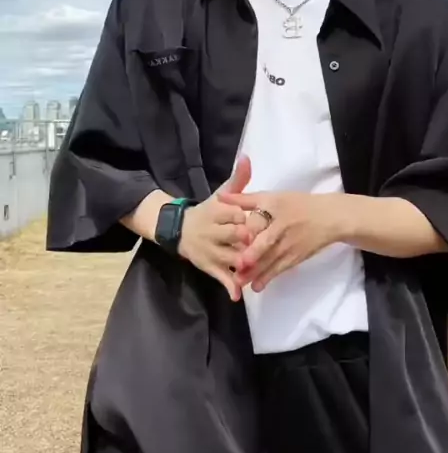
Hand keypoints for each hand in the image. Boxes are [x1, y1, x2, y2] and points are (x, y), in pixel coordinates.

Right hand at [179, 156, 251, 300]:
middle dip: (246, 241)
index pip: (232, 213)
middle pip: (231, 236)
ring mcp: (209, 250)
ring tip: (259, 271)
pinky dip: (228, 286)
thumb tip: (247, 158)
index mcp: (216, 212)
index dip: (246, 218)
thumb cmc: (208, 211)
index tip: (262, 221)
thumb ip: (237, 180)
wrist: (178, 229)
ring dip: (243, 266)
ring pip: (228, 258)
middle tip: (264, 245)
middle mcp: (211, 231)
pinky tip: (237, 295)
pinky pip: (219, 277)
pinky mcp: (208, 266)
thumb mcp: (221, 194)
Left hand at [218, 190, 345, 290]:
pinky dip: (269, 277)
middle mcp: (282, 227)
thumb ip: (244, 199)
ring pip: (271, 259)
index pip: (259, 219)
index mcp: (274, 208)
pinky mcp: (295, 257)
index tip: (232, 236)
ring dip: (256, 271)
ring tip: (239, 281)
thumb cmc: (297, 204)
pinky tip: (257, 286)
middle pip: (266, 242)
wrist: (329, 218)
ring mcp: (290, 244)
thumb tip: (219, 197)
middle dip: (252, 255)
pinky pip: (280, 268)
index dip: (247, 229)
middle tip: (237, 265)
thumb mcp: (272, 197)